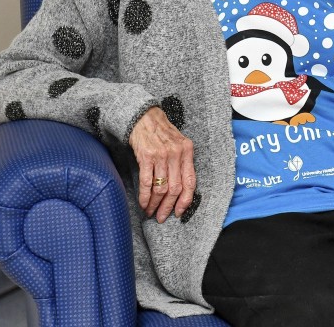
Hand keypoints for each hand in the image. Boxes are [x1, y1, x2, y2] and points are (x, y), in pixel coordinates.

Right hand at [129, 106, 195, 222]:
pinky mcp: (146, 156)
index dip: (185, 200)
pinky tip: (143, 203)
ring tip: (150, 211)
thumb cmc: (161, 132)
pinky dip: (144, 196)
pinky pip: (147, 182)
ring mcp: (162, 155)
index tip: (179, 212)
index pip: (190, 182)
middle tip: (161, 217)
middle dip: (168, 207)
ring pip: (161, 188)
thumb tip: (180, 188)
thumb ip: (181, 162)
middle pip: (175, 188)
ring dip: (155, 204)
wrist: (144, 117)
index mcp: (188, 151)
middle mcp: (177, 154)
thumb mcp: (178, 143)